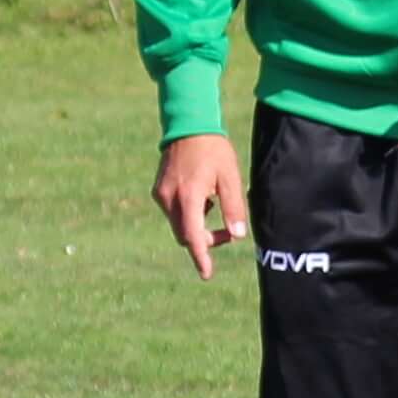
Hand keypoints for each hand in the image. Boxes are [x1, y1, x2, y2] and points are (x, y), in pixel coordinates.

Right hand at [153, 131, 250, 278]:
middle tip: (227, 231)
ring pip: (179, 225)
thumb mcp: (230, 177)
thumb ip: (234, 207)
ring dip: (196, 225)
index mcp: (189, 196)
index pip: (193, 236)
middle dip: (204, 240)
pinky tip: (201, 195)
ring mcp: (161, 195)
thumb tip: (238, 236)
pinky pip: (174, 213)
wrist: (188, 125)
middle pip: (185, 235)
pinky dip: (188, 213)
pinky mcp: (158, 191)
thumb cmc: (214, 150)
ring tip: (213, 202)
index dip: (201, 257)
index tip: (207, 273)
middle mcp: (170, 199)